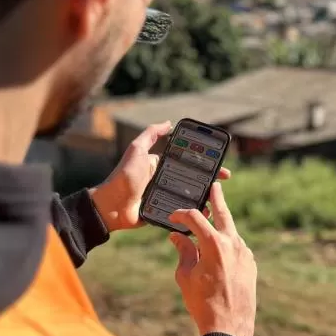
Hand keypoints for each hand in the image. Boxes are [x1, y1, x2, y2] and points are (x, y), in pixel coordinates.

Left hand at [89, 122, 230, 233]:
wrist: (112, 206)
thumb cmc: (124, 176)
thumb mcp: (137, 150)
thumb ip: (150, 135)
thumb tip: (169, 122)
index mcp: (161, 166)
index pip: (187, 162)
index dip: (204, 162)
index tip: (219, 163)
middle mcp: (166, 181)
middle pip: (193, 180)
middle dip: (209, 180)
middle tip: (223, 181)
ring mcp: (166, 198)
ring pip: (190, 197)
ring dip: (205, 197)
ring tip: (217, 198)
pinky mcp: (164, 213)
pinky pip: (182, 213)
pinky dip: (194, 213)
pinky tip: (206, 213)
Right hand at [168, 182, 256, 335]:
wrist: (229, 328)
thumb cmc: (202, 303)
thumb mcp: (186, 276)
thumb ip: (183, 251)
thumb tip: (177, 237)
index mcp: (214, 244)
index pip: (195, 218)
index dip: (181, 215)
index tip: (173, 219)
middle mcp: (233, 243)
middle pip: (223, 213)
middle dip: (217, 199)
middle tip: (215, 186)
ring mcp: (245, 253)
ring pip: (231, 231)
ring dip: (220, 225)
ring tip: (211, 219)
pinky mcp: (251, 264)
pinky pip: (237, 246)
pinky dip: (227, 242)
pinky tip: (218, 247)